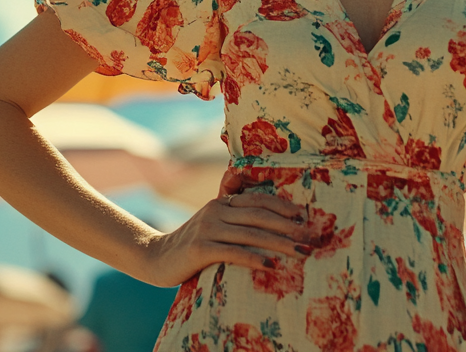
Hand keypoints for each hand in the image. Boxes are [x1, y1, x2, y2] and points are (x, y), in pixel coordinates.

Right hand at [139, 175, 309, 286]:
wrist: (156, 258)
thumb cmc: (191, 245)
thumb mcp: (212, 224)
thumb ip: (233, 218)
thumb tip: (266, 217)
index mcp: (221, 202)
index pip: (257, 200)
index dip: (282, 207)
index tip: (303, 216)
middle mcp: (216, 210)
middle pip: (259, 216)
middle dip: (287, 226)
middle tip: (309, 237)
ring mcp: (208, 228)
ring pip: (250, 233)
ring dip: (279, 243)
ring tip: (299, 252)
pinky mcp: (200, 248)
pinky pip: (233, 252)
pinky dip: (253, 258)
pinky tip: (270, 265)